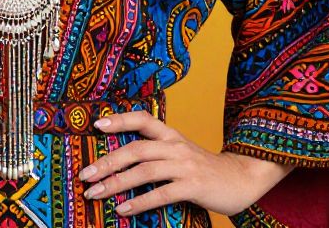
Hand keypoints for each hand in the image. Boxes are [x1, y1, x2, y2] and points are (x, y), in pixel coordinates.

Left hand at [78, 111, 293, 216]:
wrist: (243, 178)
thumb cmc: (206, 169)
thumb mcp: (182, 152)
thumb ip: (158, 152)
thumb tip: (124, 162)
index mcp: (171, 134)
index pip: (142, 119)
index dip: (120, 120)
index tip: (97, 124)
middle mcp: (175, 145)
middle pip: (135, 148)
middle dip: (107, 161)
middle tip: (85, 174)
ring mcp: (184, 165)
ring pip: (144, 171)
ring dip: (116, 183)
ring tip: (96, 193)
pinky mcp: (193, 185)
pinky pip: (161, 194)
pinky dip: (139, 201)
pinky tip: (123, 209)